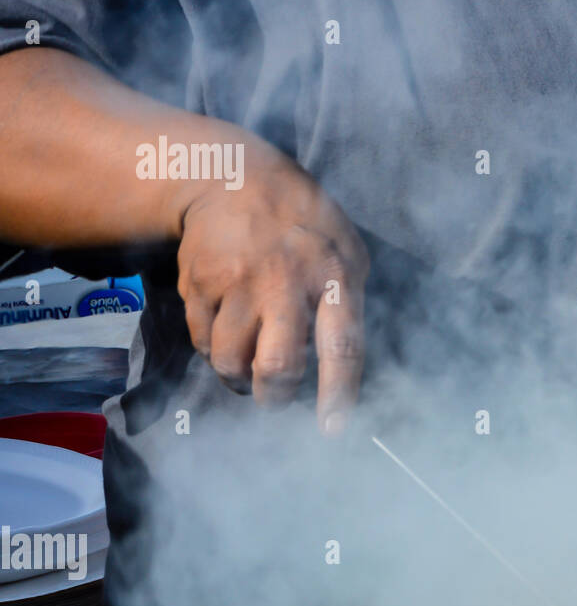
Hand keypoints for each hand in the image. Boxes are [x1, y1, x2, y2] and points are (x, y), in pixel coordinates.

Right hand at [176, 149, 367, 433]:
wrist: (232, 176)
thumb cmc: (305, 223)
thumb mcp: (347, 251)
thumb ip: (350, 306)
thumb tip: (345, 370)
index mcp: (334, 275)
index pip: (342, 347)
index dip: (338, 395)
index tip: (333, 429)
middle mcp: (285, 282)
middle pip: (276, 367)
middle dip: (275, 396)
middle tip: (276, 395)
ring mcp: (236, 283)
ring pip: (230, 362)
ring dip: (239, 376)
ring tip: (248, 364)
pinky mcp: (197, 283)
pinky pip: (201, 342)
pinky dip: (212, 349)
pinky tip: (226, 330)